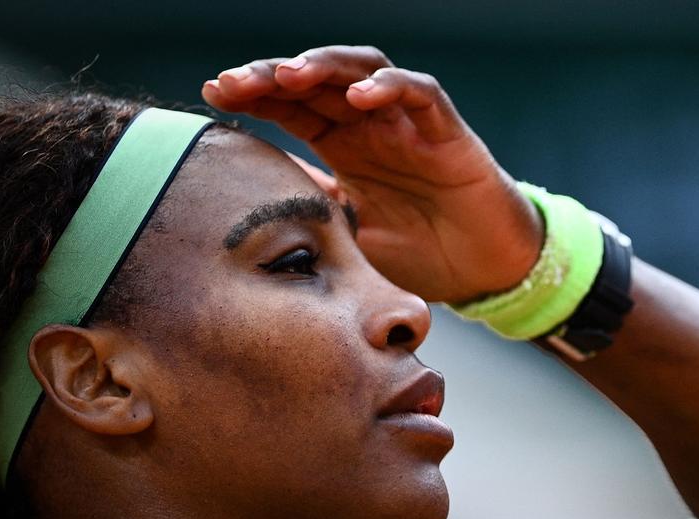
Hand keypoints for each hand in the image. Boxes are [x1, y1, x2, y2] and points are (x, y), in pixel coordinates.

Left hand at [200, 45, 543, 303]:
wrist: (484, 272)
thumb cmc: (421, 255)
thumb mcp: (348, 241)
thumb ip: (311, 215)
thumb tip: (249, 208)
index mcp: (344, 147)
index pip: (291, 106)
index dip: (254, 95)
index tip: (213, 92)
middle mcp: (372, 125)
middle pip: (317, 80)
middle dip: (274, 75)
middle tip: (237, 81)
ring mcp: (408, 123)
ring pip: (363, 70)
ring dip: (324, 66)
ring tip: (290, 74)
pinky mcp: (447, 132)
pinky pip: (420, 93)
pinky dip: (390, 87)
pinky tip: (359, 96)